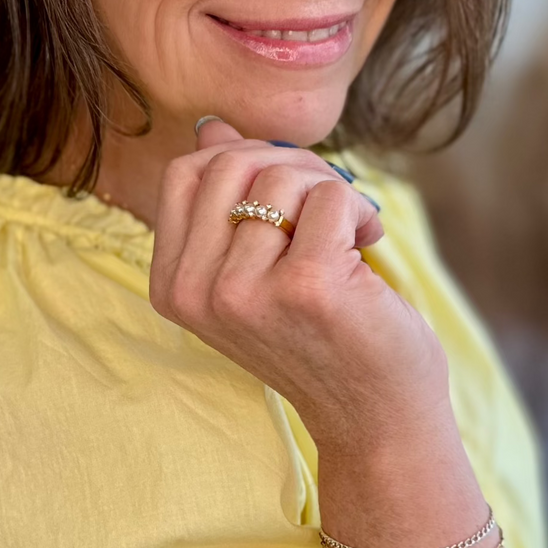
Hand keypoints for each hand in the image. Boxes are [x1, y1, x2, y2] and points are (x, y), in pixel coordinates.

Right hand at [149, 120, 448, 454]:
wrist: (374, 419)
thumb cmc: (321, 337)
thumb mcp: (255, 268)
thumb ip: (226, 200)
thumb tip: (211, 128)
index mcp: (173, 285)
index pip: (185, 174)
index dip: (243, 158)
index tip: (288, 189)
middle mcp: (196, 292)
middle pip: (231, 163)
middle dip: (293, 166)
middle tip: (329, 203)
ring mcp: (244, 292)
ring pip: (285, 176)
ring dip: (334, 191)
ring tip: (351, 235)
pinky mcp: (305, 287)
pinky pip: (331, 196)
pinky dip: (361, 210)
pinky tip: (368, 245)